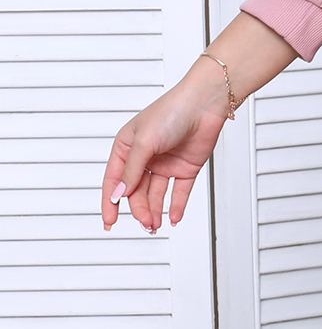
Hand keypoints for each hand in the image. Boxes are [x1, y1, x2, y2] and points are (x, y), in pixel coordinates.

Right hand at [100, 12, 296, 232]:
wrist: (205, 104)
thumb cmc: (171, 112)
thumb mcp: (145, 142)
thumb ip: (132, 171)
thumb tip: (119, 195)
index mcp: (127, 147)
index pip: (114, 180)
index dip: (110, 202)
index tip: (109, 222)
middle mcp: (145, 157)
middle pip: (136, 191)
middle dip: (139, 208)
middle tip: (146, 222)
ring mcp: (165, 163)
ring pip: (155, 195)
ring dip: (155, 210)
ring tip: (156, 224)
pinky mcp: (185, 168)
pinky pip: (178, 192)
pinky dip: (176, 206)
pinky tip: (173, 217)